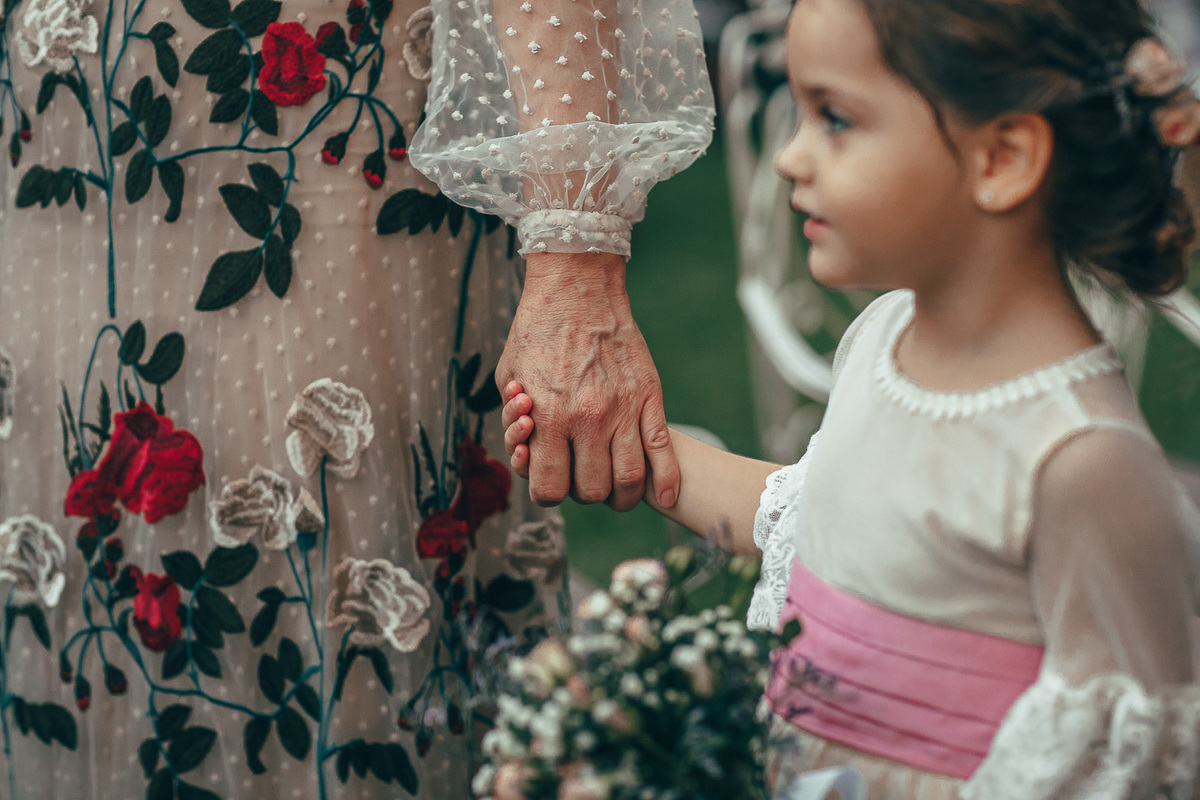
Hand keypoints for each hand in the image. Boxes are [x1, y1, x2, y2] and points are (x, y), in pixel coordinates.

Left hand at [496, 252, 679, 510]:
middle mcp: (587, 418)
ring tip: (615, 487)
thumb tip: (526, 455)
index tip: (551, 480)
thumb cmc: (536, 332)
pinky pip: (663, 453)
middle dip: (584, 492)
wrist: (576, 289)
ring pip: (628, 481)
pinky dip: (665, 482)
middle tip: (582, 476)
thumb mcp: (509, 377)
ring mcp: (622, 409)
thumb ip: (514, 423)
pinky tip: (663, 497)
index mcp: (548, 416)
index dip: (547, 492)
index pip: (549, 489)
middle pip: (592, 490)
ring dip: (621, 495)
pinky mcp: (649, 397)